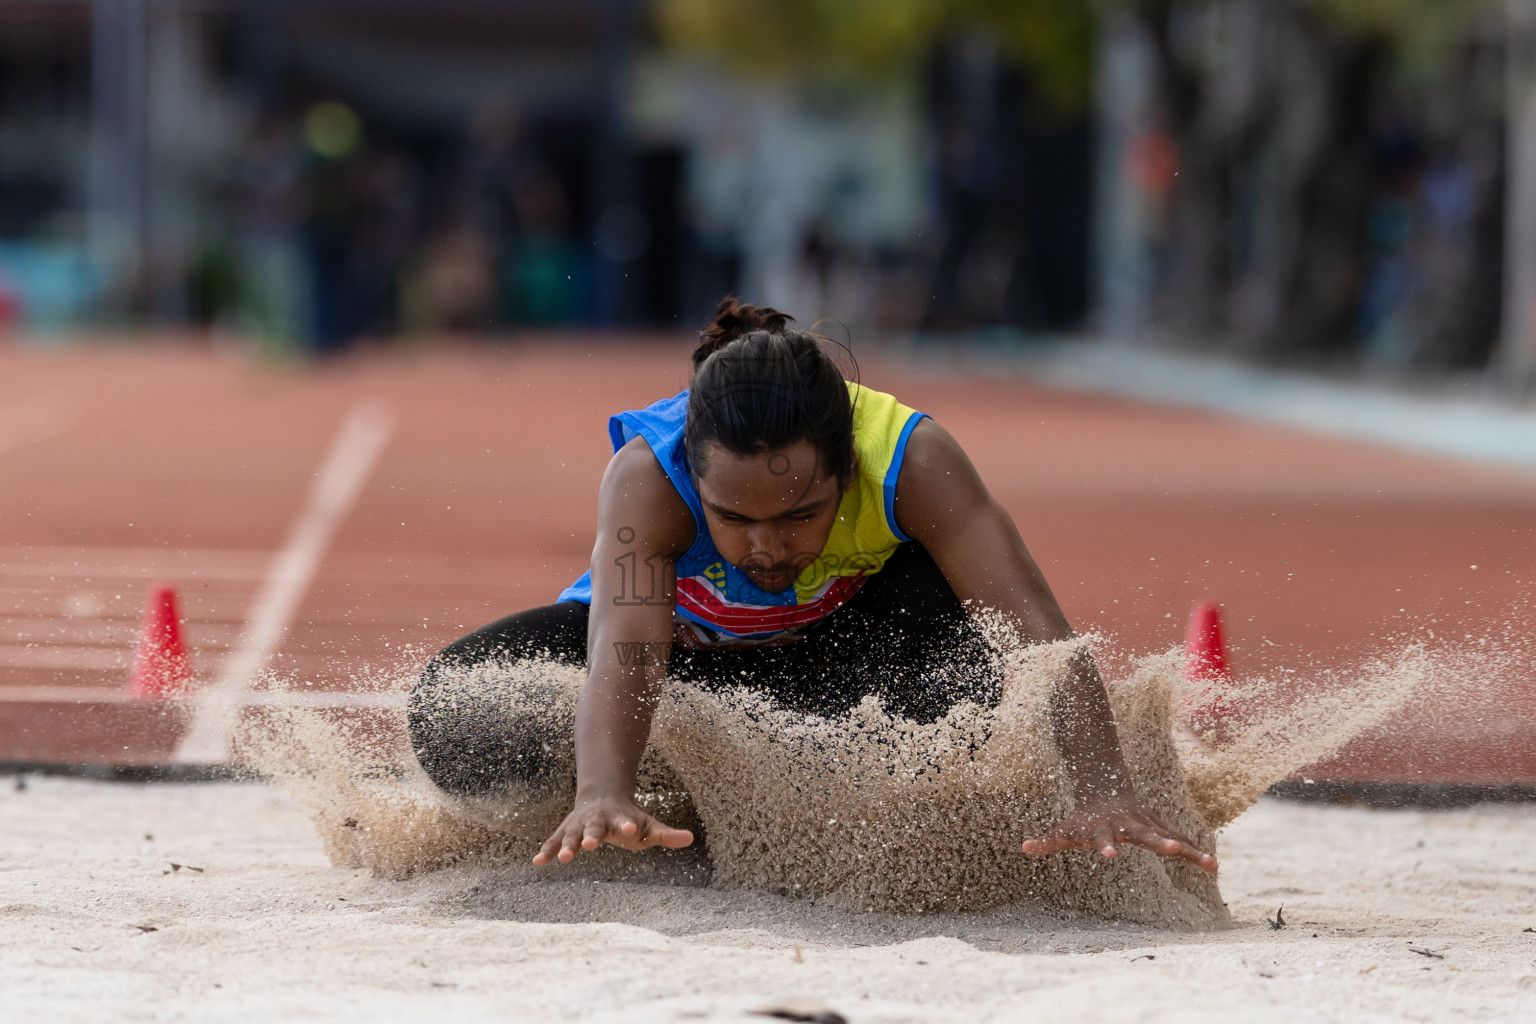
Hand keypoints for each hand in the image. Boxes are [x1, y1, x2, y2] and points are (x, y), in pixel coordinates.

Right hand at [532, 792, 693, 865]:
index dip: (629, 824)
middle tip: (592, 844)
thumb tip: (691, 838)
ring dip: (566, 846)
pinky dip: (546, 851)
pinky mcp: (565, 831)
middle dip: (592, 836)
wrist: (602, 796)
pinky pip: (554, 841)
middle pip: (595, 828)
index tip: (632, 828)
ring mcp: (579, 825)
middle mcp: (597, 819)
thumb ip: (667, 834)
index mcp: (619, 817)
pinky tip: (537, 862)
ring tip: (563, 859)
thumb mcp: (650, 825)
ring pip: (572, 835)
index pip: (626, 821)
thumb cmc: (630, 818)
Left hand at [1022, 793, 1216, 871]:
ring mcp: (1147, 824)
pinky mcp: (1160, 827)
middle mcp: (1129, 825)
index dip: (1105, 845)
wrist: (1106, 789)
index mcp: (1104, 829)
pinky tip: (1213, 867)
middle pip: (1144, 834)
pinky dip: (1195, 852)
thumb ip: (1048, 840)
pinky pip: (1180, 840)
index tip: (1110, 855)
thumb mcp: (1065, 829)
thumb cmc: (1083, 818)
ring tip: (1210, 865)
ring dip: (1189, 850)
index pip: (1103, 838)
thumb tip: (1024, 847)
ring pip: (1170, 836)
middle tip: (1174, 849)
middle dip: (1159, 842)